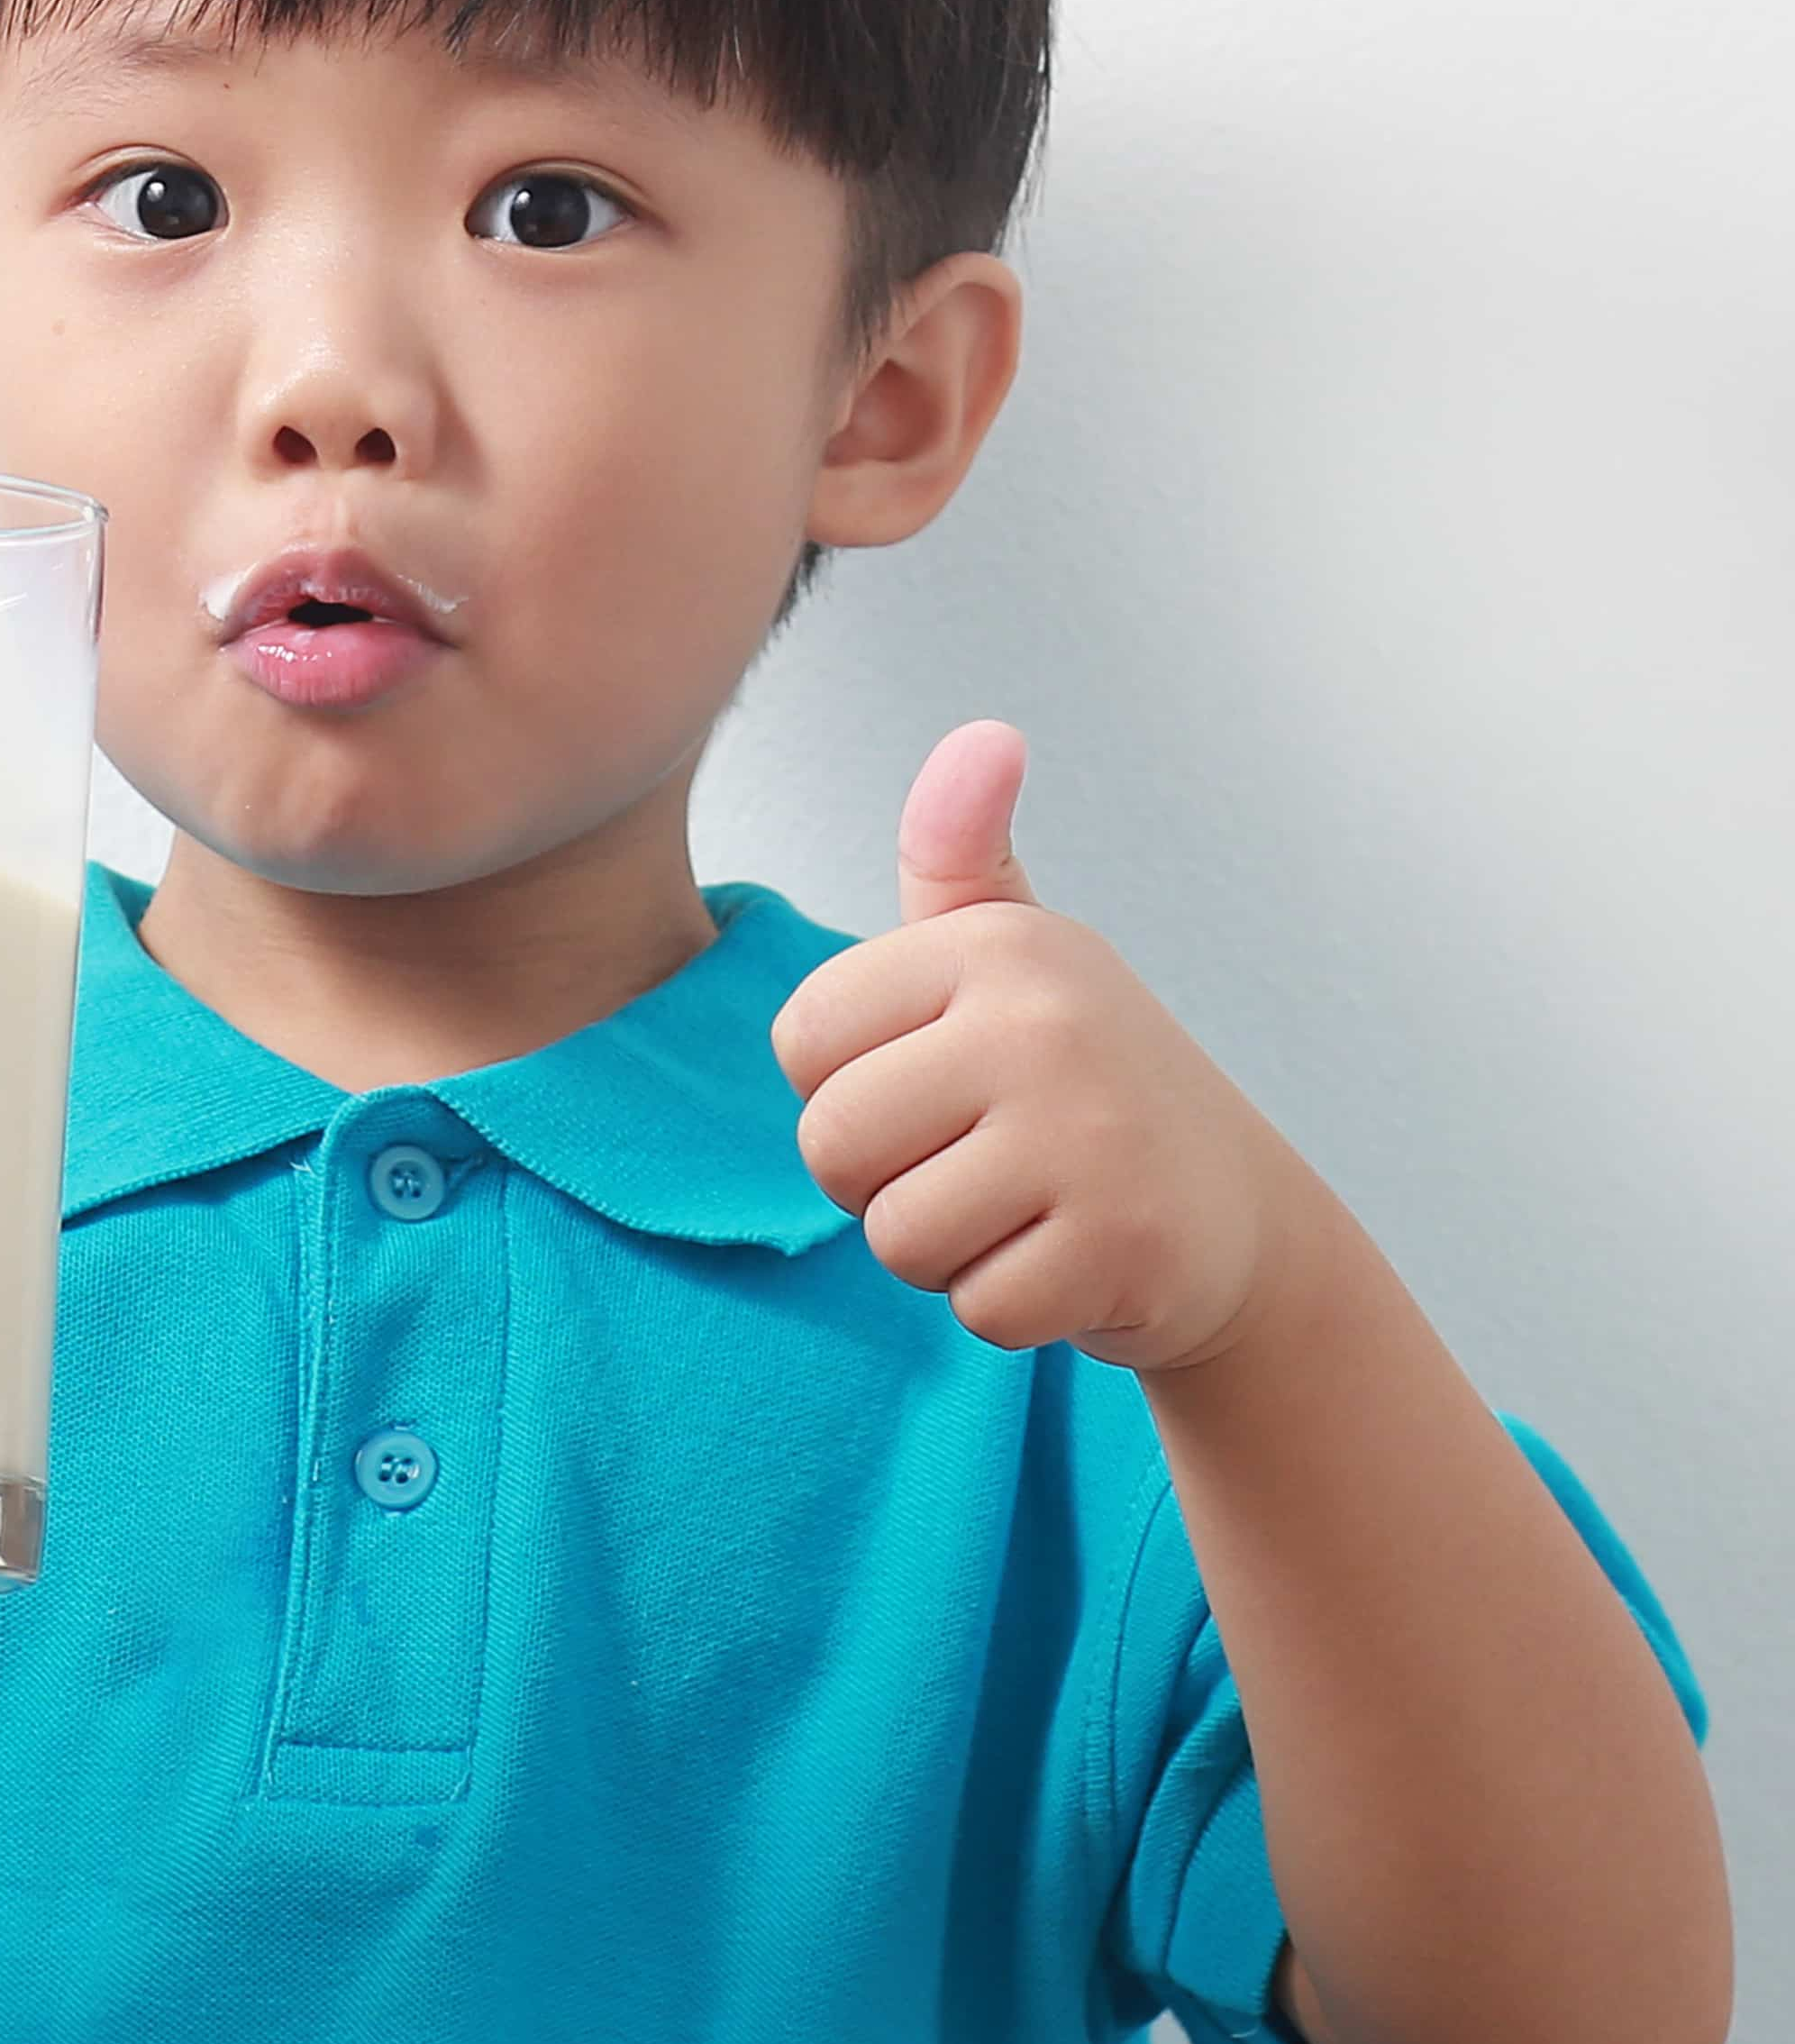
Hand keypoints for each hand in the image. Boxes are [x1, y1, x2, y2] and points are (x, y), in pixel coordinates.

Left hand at [767, 720, 1307, 1375]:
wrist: (1241, 1223)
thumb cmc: (1085, 1083)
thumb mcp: (1019, 957)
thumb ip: (959, 854)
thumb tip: (984, 736)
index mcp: (995, 947)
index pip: (802, 1045)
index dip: (849, 1091)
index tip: (940, 1088)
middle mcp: (1042, 1023)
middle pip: (835, 1146)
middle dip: (888, 1184)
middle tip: (985, 1166)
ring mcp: (1089, 1133)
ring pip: (897, 1236)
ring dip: (949, 1251)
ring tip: (1031, 1210)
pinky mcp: (1122, 1245)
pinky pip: (978, 1305)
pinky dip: (1015, 1307)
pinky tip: (1078, 1262)